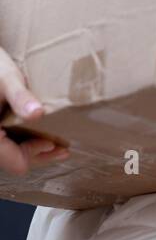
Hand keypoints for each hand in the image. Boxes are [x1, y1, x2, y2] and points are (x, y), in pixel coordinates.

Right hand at [0, 48, 69, 175]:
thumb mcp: (7, 79)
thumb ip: (19, 97)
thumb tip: (37, 113)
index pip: (13, 160)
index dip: (34, 154)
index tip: (53, 142)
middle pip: (13, 161)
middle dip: (38, 155)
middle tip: (64, 150)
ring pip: (11, 154)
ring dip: (33, 151)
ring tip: (58, 146)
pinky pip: (9, 144)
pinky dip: (24, 143)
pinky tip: (41, 135)